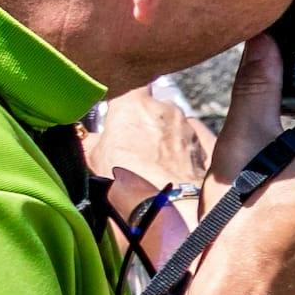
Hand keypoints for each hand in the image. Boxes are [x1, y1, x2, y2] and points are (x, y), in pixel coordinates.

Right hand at [87, 83, 218, 198]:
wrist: (167, 208)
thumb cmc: (125, 182)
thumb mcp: (93, 160)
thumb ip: (90, 141)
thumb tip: (85, 137)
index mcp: (133, 105)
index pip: (129, 86)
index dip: (125, 98)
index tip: (119, 111)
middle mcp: (165, 108)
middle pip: (154, 107)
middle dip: (147, 122)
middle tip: (135, 146)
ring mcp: (189, 126)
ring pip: (176, 125)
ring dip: (168, 138)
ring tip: (156, 165)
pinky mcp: (208, 145)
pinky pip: (197, 140)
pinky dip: (188, 150)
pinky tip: (179, 168)